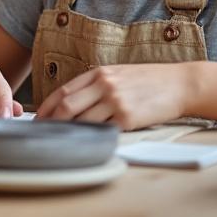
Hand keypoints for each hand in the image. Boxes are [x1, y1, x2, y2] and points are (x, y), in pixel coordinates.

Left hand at [35, 63, 192, 129]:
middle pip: (66, 105)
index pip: (63, 91)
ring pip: (82, 120)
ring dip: (70, 133)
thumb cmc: (149, 81)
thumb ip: (97, 84)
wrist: (179, 84)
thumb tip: (72, 103)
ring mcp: (116, 100)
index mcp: (99, 73)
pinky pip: (103, 130)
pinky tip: (86, 143)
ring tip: (62, 141)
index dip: (46, 107)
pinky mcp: (128, 117)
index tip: (37, 119)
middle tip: (42, 134)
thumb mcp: (119, 74)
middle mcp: (105, 84)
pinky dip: (92, 137)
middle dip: (51, 122)